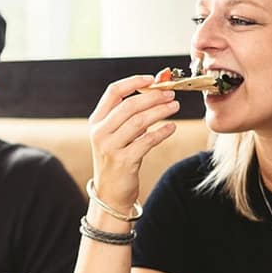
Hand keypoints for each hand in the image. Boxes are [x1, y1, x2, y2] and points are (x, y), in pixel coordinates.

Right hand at [88, 75, 179, 210]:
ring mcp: (110, 147)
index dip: (133, 81)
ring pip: (139, 121)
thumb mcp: (115, 136)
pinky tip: (172, 127)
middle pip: (129, 105)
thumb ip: (128, 117)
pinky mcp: (124, 161)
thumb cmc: (116, 160)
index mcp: (96, 121)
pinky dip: (162, 132)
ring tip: (175, 107)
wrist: (109, 194)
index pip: (113, 92)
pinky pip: (147, 141)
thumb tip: (154, 93)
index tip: (152, 79)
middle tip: (170, 94)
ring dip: (160, 111)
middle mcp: (100, 132)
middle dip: (153, 97)